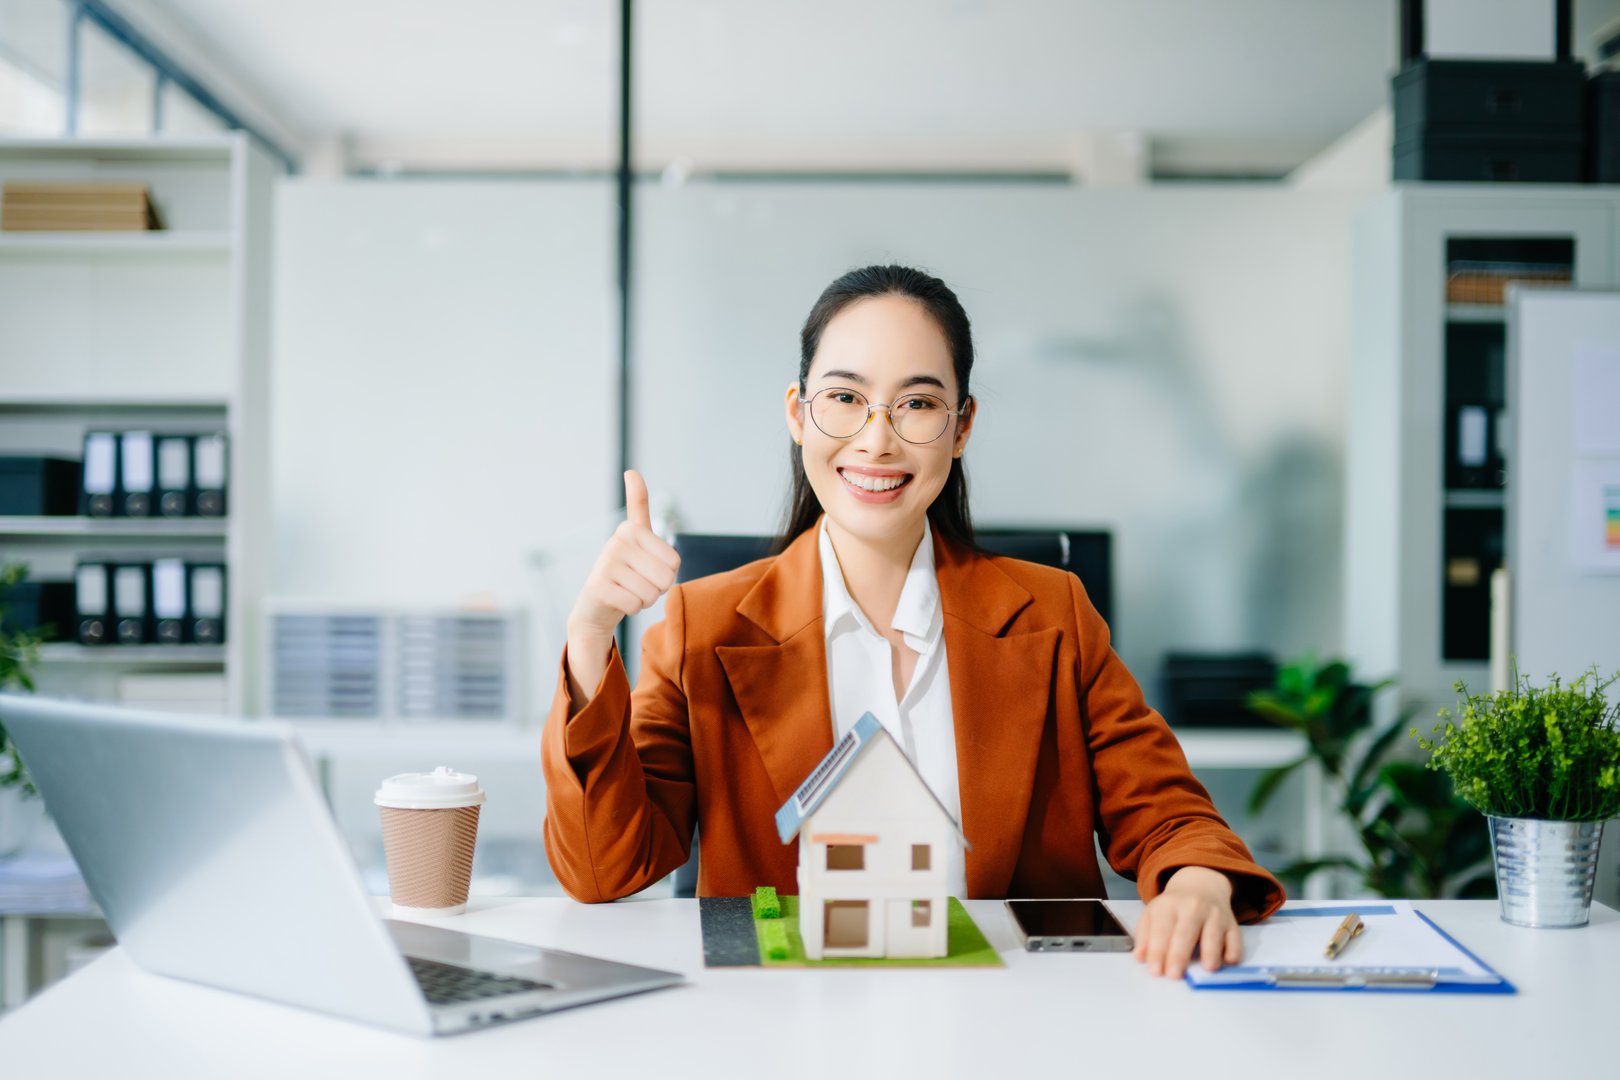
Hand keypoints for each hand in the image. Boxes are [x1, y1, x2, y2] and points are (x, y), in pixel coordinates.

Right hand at [564, 470, 680, 702]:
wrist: (596, 605)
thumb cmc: (626, 571)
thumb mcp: (638, 538)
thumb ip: (639, 505)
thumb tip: (631, 472)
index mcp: (631, 528)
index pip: (674, 561)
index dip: (667, 573)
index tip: (647, 567)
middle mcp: (616, 540)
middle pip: (665, 578)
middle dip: (657, 589)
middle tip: (637, 584)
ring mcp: (605, 563)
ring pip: (651, 593)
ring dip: (645, 600)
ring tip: (628, 591)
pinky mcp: (599, 587)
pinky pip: (636, 605)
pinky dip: (632, 609)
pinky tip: (618, 601)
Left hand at [1131, 866, 1241, 979]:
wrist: (1200, 885)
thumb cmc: (1174, 907)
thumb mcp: (1153, 913)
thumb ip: (1145, 936)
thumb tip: (1140, 957)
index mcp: (1168, 906)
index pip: (1161, 929)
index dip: (1157, 950)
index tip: (1155, 971)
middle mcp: (1192, 907)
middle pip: (1186, 932)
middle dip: (1180, 955)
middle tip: (1175, 975)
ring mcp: (1214, 915)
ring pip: (1213, 934)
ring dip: (1211, 951)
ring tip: (1207, 968)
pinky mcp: (1231, 923)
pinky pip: (1235, 938)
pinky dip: (1233, 950)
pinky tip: (1229, 961)